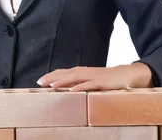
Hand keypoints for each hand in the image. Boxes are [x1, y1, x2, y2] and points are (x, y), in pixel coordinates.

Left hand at [37, 63, 152, 91]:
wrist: (122, 74)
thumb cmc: (103, 78)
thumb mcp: (88, 79)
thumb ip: (77, 82)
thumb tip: (63, 87)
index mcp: (80, 71)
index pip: (62, 72)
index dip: (50, 75)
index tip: (39, 81)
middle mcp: (84, 72)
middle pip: (64, 74)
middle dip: (51, 78)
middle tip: (40, 83)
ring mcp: (91, 76)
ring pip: (74, 78)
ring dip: (62, 81)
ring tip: (51, 86)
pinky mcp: (100, 82)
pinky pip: (88, 85)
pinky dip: (80, 87)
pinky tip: (72, 90)